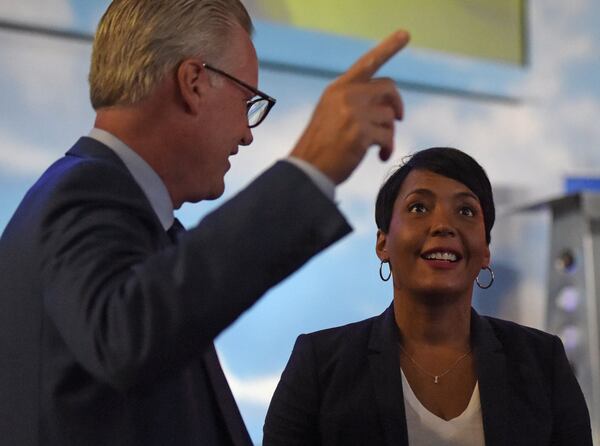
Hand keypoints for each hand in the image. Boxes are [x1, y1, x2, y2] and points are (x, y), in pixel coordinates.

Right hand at [290, 30, 409, 184]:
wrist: (308, 169)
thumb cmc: (321, 145)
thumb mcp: (331, 112)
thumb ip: (354, 101)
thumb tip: (387, 105)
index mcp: (338, 88)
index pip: (367, 63)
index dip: (388, 47)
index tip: (404, 35)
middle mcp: (346, 95)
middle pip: (388, 87)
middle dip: (397, 104)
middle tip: (399, 118)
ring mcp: (354, 113)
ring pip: (389, 116)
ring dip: (389, 134)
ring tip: (379, 147)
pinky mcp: (361, 133)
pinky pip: (388, 136)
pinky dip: (387, 148)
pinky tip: (380, 156)